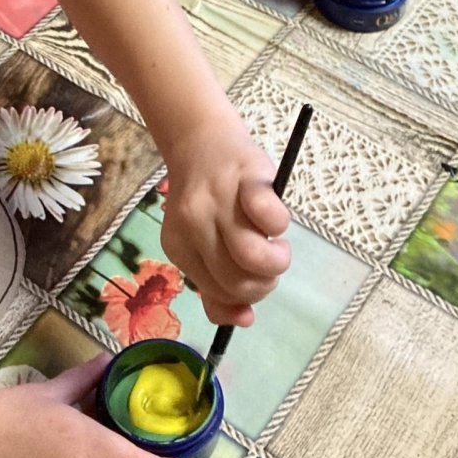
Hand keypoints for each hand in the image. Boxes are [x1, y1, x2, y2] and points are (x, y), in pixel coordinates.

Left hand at [159, 121, 290, 325]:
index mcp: (178, 246)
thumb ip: (215, 285)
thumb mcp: (199, 240)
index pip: (217, 295)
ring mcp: (220, 201)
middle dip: (264, 284)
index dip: (244, 297)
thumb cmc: (205, 194)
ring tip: (279, 247)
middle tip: (270, 264)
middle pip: (237, 283)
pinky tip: (274, 216)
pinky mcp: (248, 178)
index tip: (254, 278)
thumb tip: (244, 321)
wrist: (199, 136)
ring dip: (276, 262)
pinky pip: (270, 218)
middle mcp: (194, 225)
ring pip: (253, 258)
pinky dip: (278, 224)